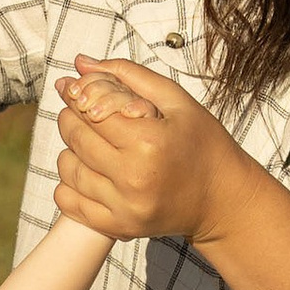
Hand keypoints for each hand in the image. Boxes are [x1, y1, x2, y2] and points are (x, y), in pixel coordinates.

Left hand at [53, 57, 244, 243]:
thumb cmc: (203, 143)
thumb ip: (128, 75)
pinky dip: (67, 185)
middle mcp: (134, 176)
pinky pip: (71, 204)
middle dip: (70, 119)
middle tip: (76, 112)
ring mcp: (125, 206)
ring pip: (69, 171)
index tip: (75, 91)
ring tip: (84, 141)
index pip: (91, 112)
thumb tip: (80, 62)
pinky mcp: (120, 227)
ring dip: (68, 151)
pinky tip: (84, 171)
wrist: (222, 198)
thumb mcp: (176, 101)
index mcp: (149, 141)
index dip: (78, 97)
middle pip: (77, 139)